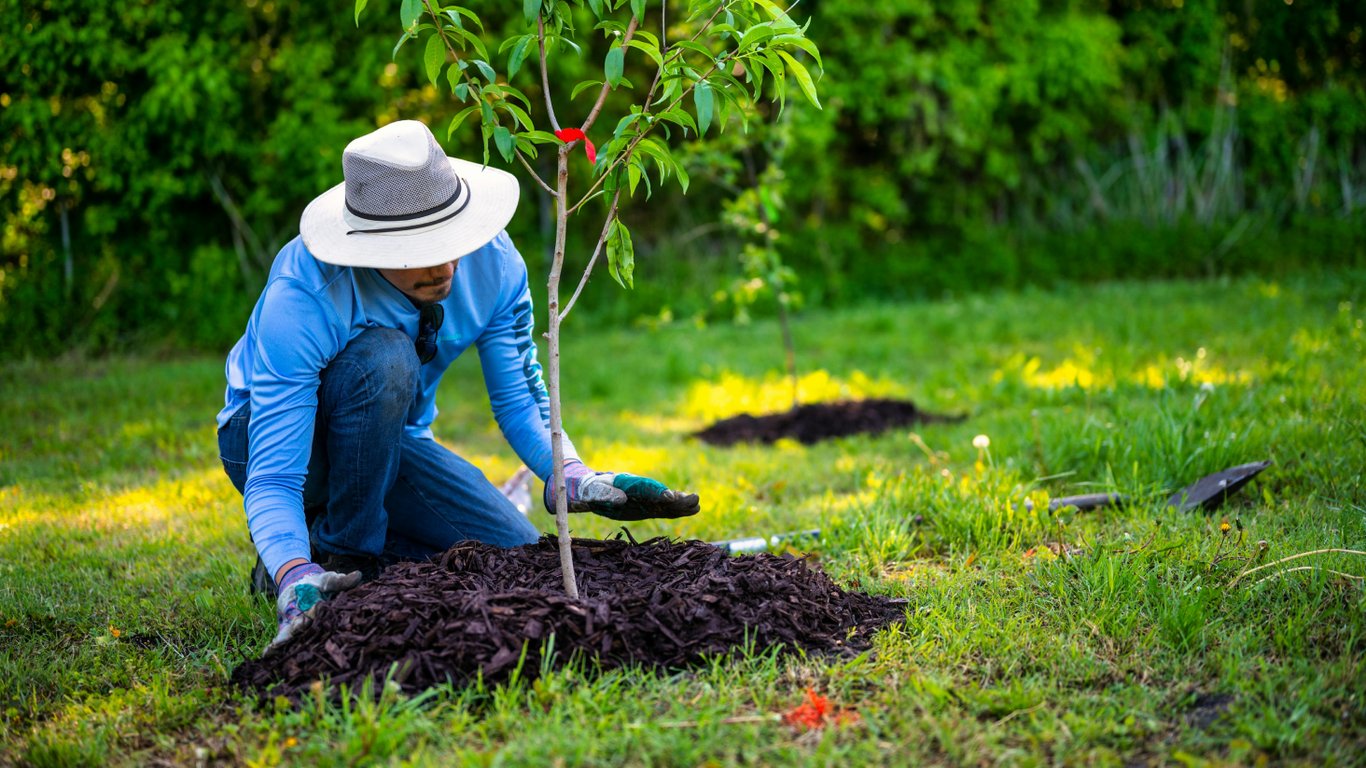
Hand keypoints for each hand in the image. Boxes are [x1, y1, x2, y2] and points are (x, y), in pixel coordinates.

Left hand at [267, 563, 362, 650]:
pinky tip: (267, 654)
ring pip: (295, 635)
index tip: (316, 607)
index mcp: (324, 613)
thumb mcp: (329, 580)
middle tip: (298, 625)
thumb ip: (341, 581)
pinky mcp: (287, 628)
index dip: (319, 613)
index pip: (324, 617)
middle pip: (309, 629)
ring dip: (288, 640)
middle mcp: (313, 623)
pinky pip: (282, 637)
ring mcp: (299, 626)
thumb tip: (358, 575)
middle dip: (303, 628)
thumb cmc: (319, 583)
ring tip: (278, 645)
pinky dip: (275, 645)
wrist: (299, 584)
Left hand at [545, 460, 700, 520]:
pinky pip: (663, 508)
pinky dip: (676, 509)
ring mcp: (644, 498)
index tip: (669, 496)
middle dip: (676, 497)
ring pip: (665, 501)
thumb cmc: (589, 489)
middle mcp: (638, 489)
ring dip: (680, 503)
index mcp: (626, 484)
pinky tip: (691, 509)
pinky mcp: (646, 506)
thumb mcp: (591, 491)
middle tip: (694, 499)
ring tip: (697, 504)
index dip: (657, 492)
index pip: (644, 488)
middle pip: (659, 493)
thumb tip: (621, 499)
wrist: (589, 488)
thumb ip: (604, 494)